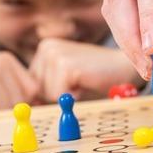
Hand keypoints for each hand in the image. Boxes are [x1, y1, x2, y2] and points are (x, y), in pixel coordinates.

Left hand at [29, 38, 145, 102]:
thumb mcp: (65, 82)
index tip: (70, 85)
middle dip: (57, 95)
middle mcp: (46, 47)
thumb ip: (45, 90)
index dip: (50, 94)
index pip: (31, 86)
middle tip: (79, 82)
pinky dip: (74, 96)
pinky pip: (59, 96)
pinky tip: (86, 82)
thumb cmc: (96, 78)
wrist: (124, 69)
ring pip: (47, 94)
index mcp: (44, 49)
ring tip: (83, 81)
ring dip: (67, 96)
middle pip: (37, 91)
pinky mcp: (65, 65)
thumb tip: (28, 105)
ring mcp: (55, 54)